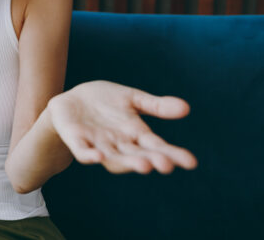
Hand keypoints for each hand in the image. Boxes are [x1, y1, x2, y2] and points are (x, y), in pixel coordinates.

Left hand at [47, 80, 197, 173]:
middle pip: (138, 154)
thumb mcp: (132, 98)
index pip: (156, 146)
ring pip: (114, 158)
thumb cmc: (104, 101)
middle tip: (167, 165)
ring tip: (145, 165)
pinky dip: (91, 156)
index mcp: (134, 134)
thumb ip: (156, 106)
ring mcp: (98, 144)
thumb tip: (186, 108)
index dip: (172, 154)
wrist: (72, 100)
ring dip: (127, 162)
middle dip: (152, 159)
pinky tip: (99, 157)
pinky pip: (84, 152)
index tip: (191, 162)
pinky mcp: (77, 141)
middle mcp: (119, 143)